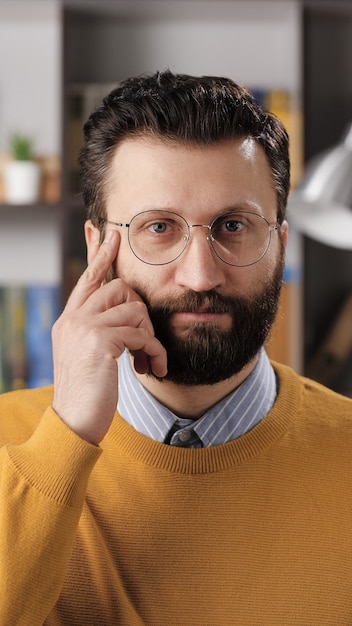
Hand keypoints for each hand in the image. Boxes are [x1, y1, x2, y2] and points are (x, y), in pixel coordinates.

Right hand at [52, 230, 166, 444]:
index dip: (101, 255)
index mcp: (69, 320)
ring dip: (150, 335)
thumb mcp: (87, 356)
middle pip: (119, 287)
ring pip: (134, 307)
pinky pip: (142, 333)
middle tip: (144, 340)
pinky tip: (153, 369)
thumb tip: (124, 315)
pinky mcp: (100, 341)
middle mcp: (73, 318)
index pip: (87, 278)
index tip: (112, 235)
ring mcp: (85, 327)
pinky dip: (155, 351)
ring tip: (148, 360)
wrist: (74, 423)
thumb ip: (98, 331)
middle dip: (141, 311)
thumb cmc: (87, 394)